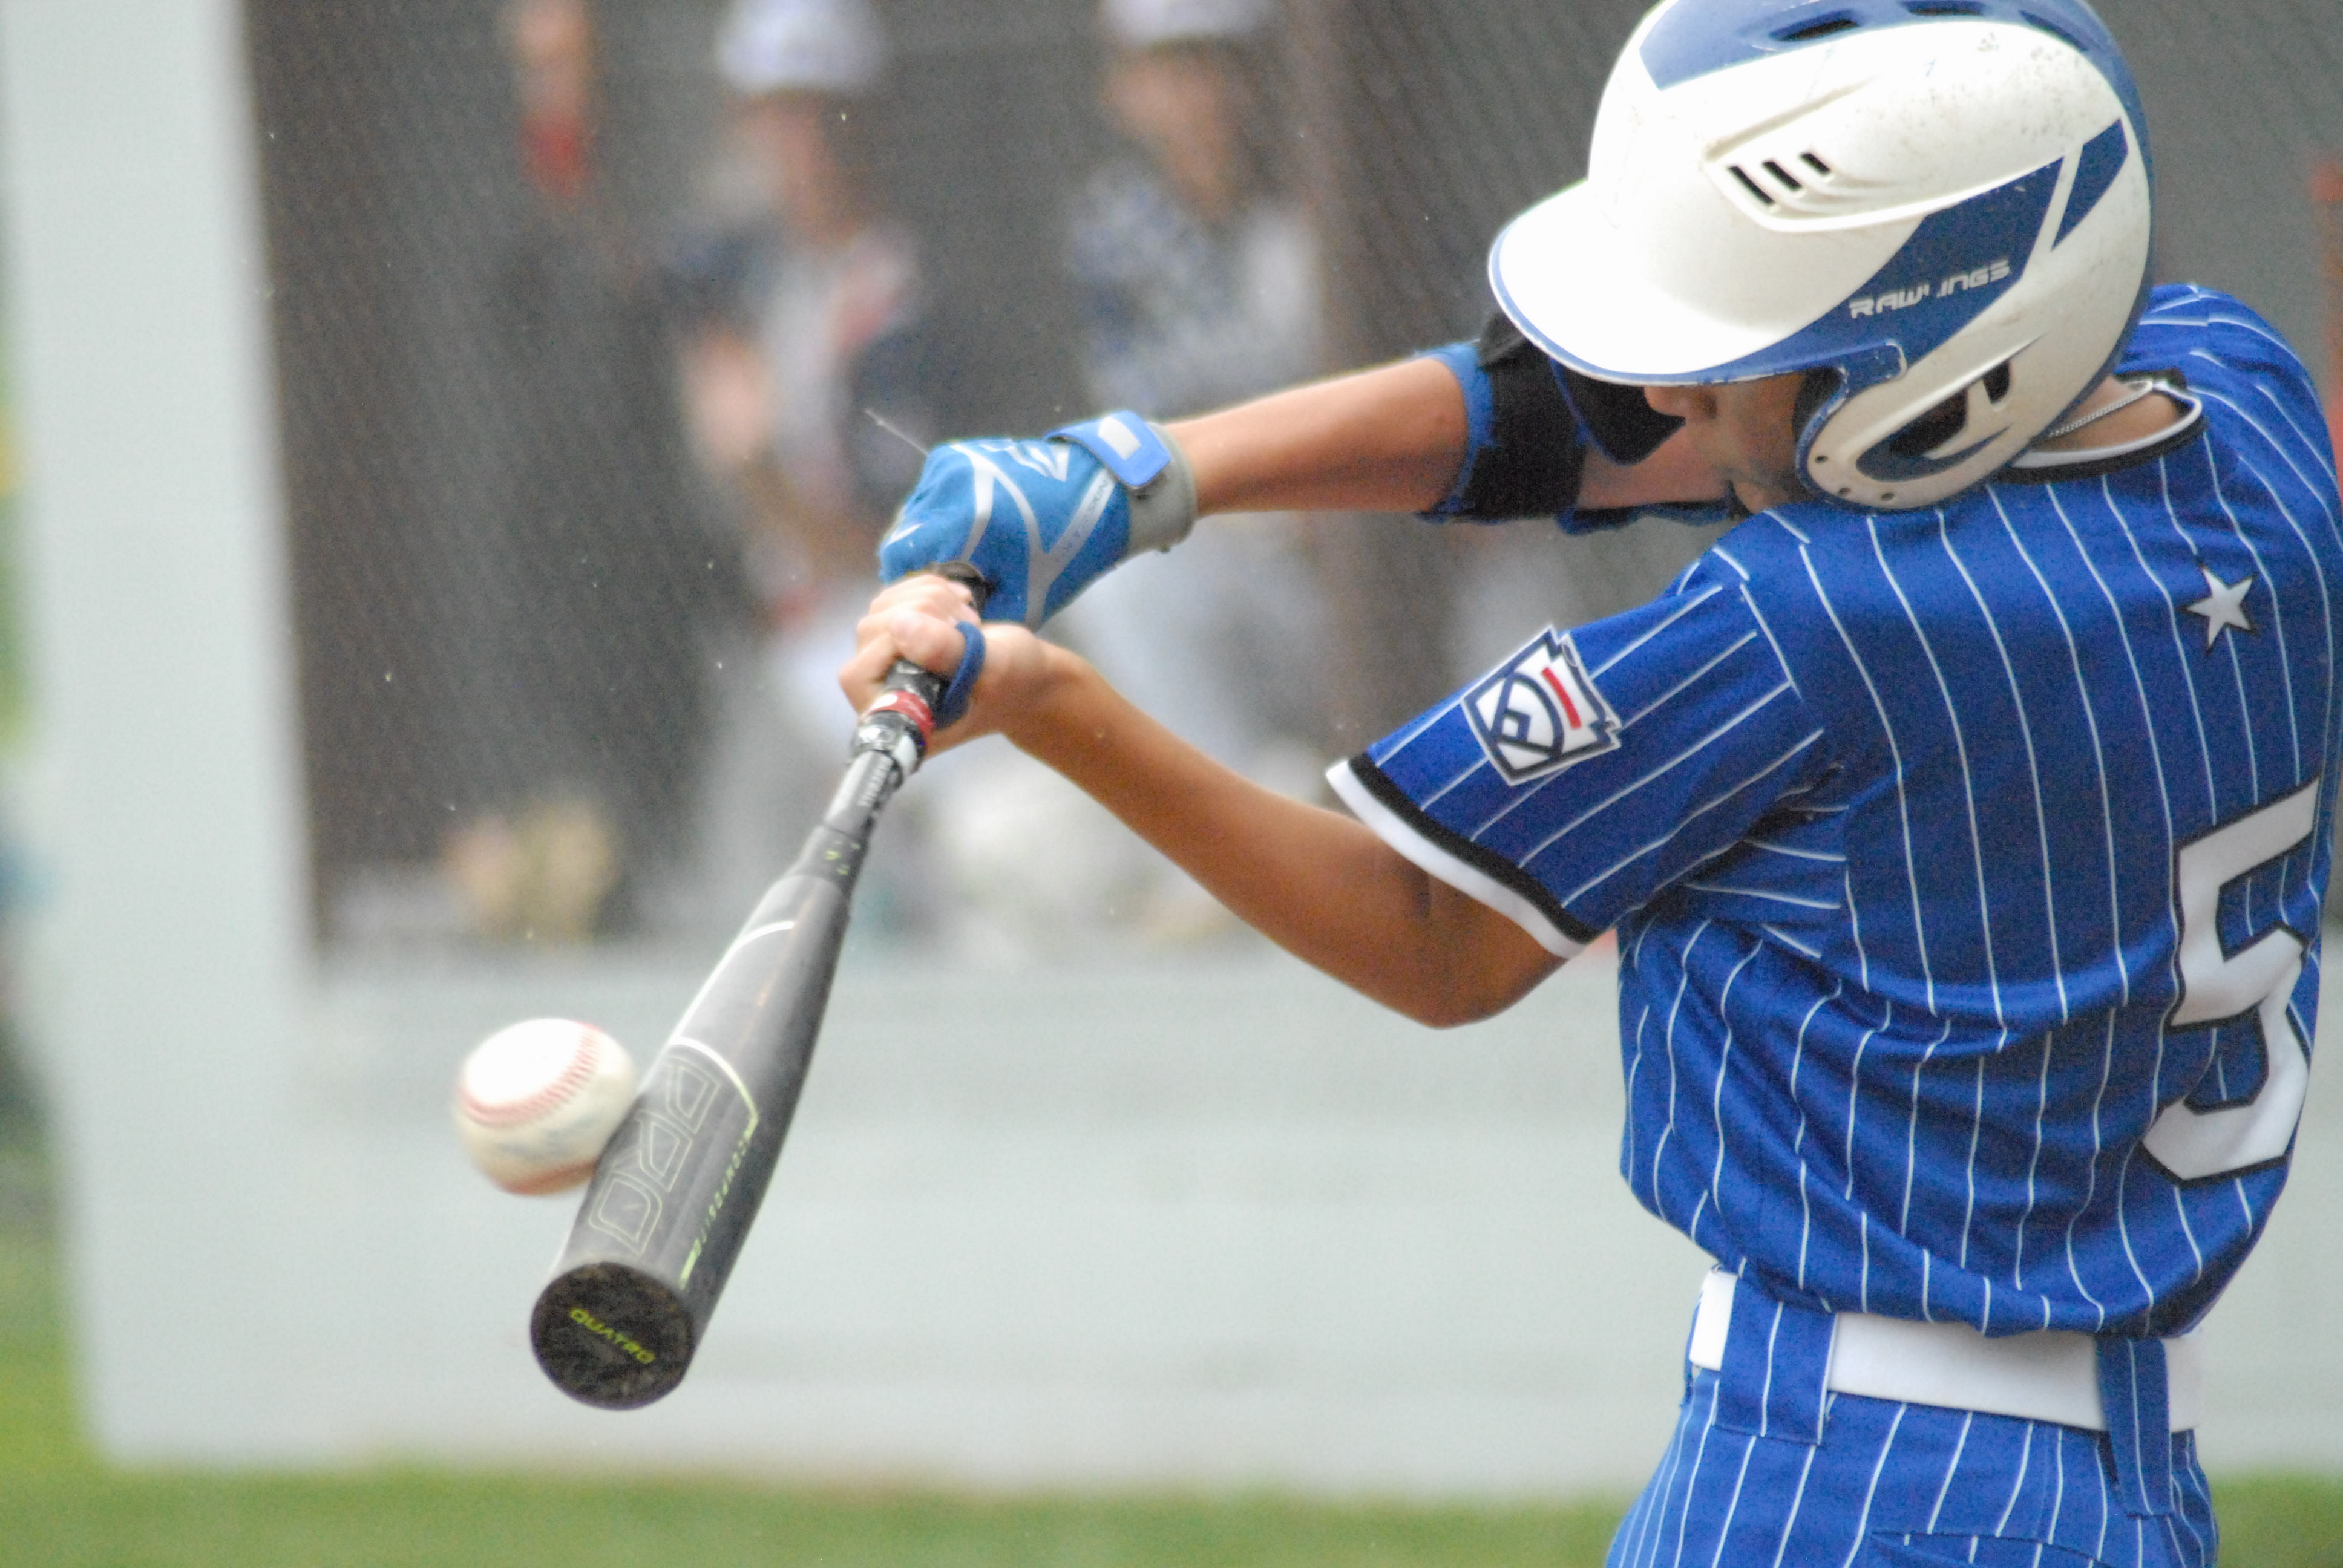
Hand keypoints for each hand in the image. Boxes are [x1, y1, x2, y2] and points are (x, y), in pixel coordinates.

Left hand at [839, 575, 1063, 752]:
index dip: (893, 645)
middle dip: (923, 613)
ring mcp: (887, 660)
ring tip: (967, 618)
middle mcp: (883, 691)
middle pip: (870, 631)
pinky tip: (958, 602)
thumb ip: (949, 654)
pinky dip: (928, 587)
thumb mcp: (993, 668)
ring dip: (929, 598)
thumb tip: (901, 625)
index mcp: (901, 718)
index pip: (858, 675)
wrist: (1026, 675)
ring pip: (881, 607)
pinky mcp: (898, 632)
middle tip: (968, 626)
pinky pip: (894, 594)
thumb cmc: (1015, 683)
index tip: (946, 635)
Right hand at [876, 414, 1194, 626]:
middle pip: (907, 539)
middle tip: (954, 588)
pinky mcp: (953, 455)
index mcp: (960, 521)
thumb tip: (932, 629)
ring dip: (933, 542)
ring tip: (967, 559)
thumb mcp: (1019, 600)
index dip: (915, 592)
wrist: (1096, 490)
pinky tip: (973, 533)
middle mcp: (945, 486)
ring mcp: (947, 465)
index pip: (903, 563)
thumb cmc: (1064, 551)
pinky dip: (944, 520)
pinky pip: (931, 498)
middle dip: (925, 567)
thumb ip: (970, 618)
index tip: (937, 607)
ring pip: (916, 518)